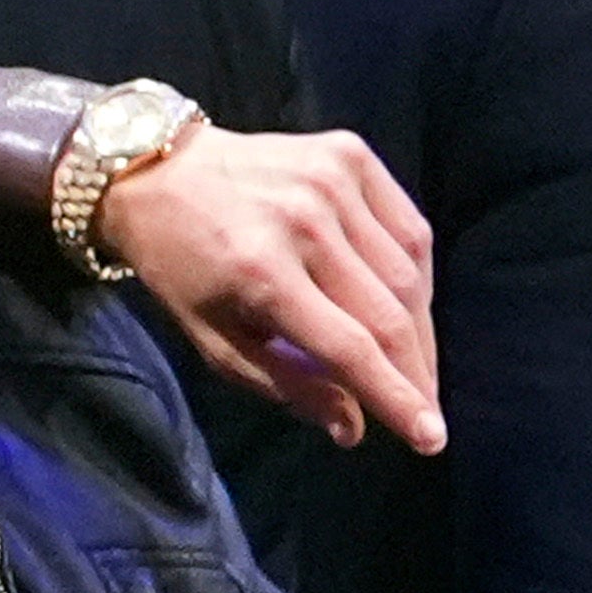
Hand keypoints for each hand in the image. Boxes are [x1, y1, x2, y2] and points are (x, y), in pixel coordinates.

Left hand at [94, 123, 445, 456]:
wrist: (161, 172)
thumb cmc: (182, 268)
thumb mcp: (214, 341)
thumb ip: (285, 385)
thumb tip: (355, 427)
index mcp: (262, 274)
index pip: (350, 348)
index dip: (396, 397)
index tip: (430, 438)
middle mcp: (305, 222)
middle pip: (389, 314)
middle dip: (417, 373)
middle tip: (426, 411)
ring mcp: (332, 181)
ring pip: (408, 272)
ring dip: (420, 329)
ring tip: (414, 365)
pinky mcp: (349, 153)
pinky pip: (407, 227)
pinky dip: (415, 273)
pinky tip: (407, 305)